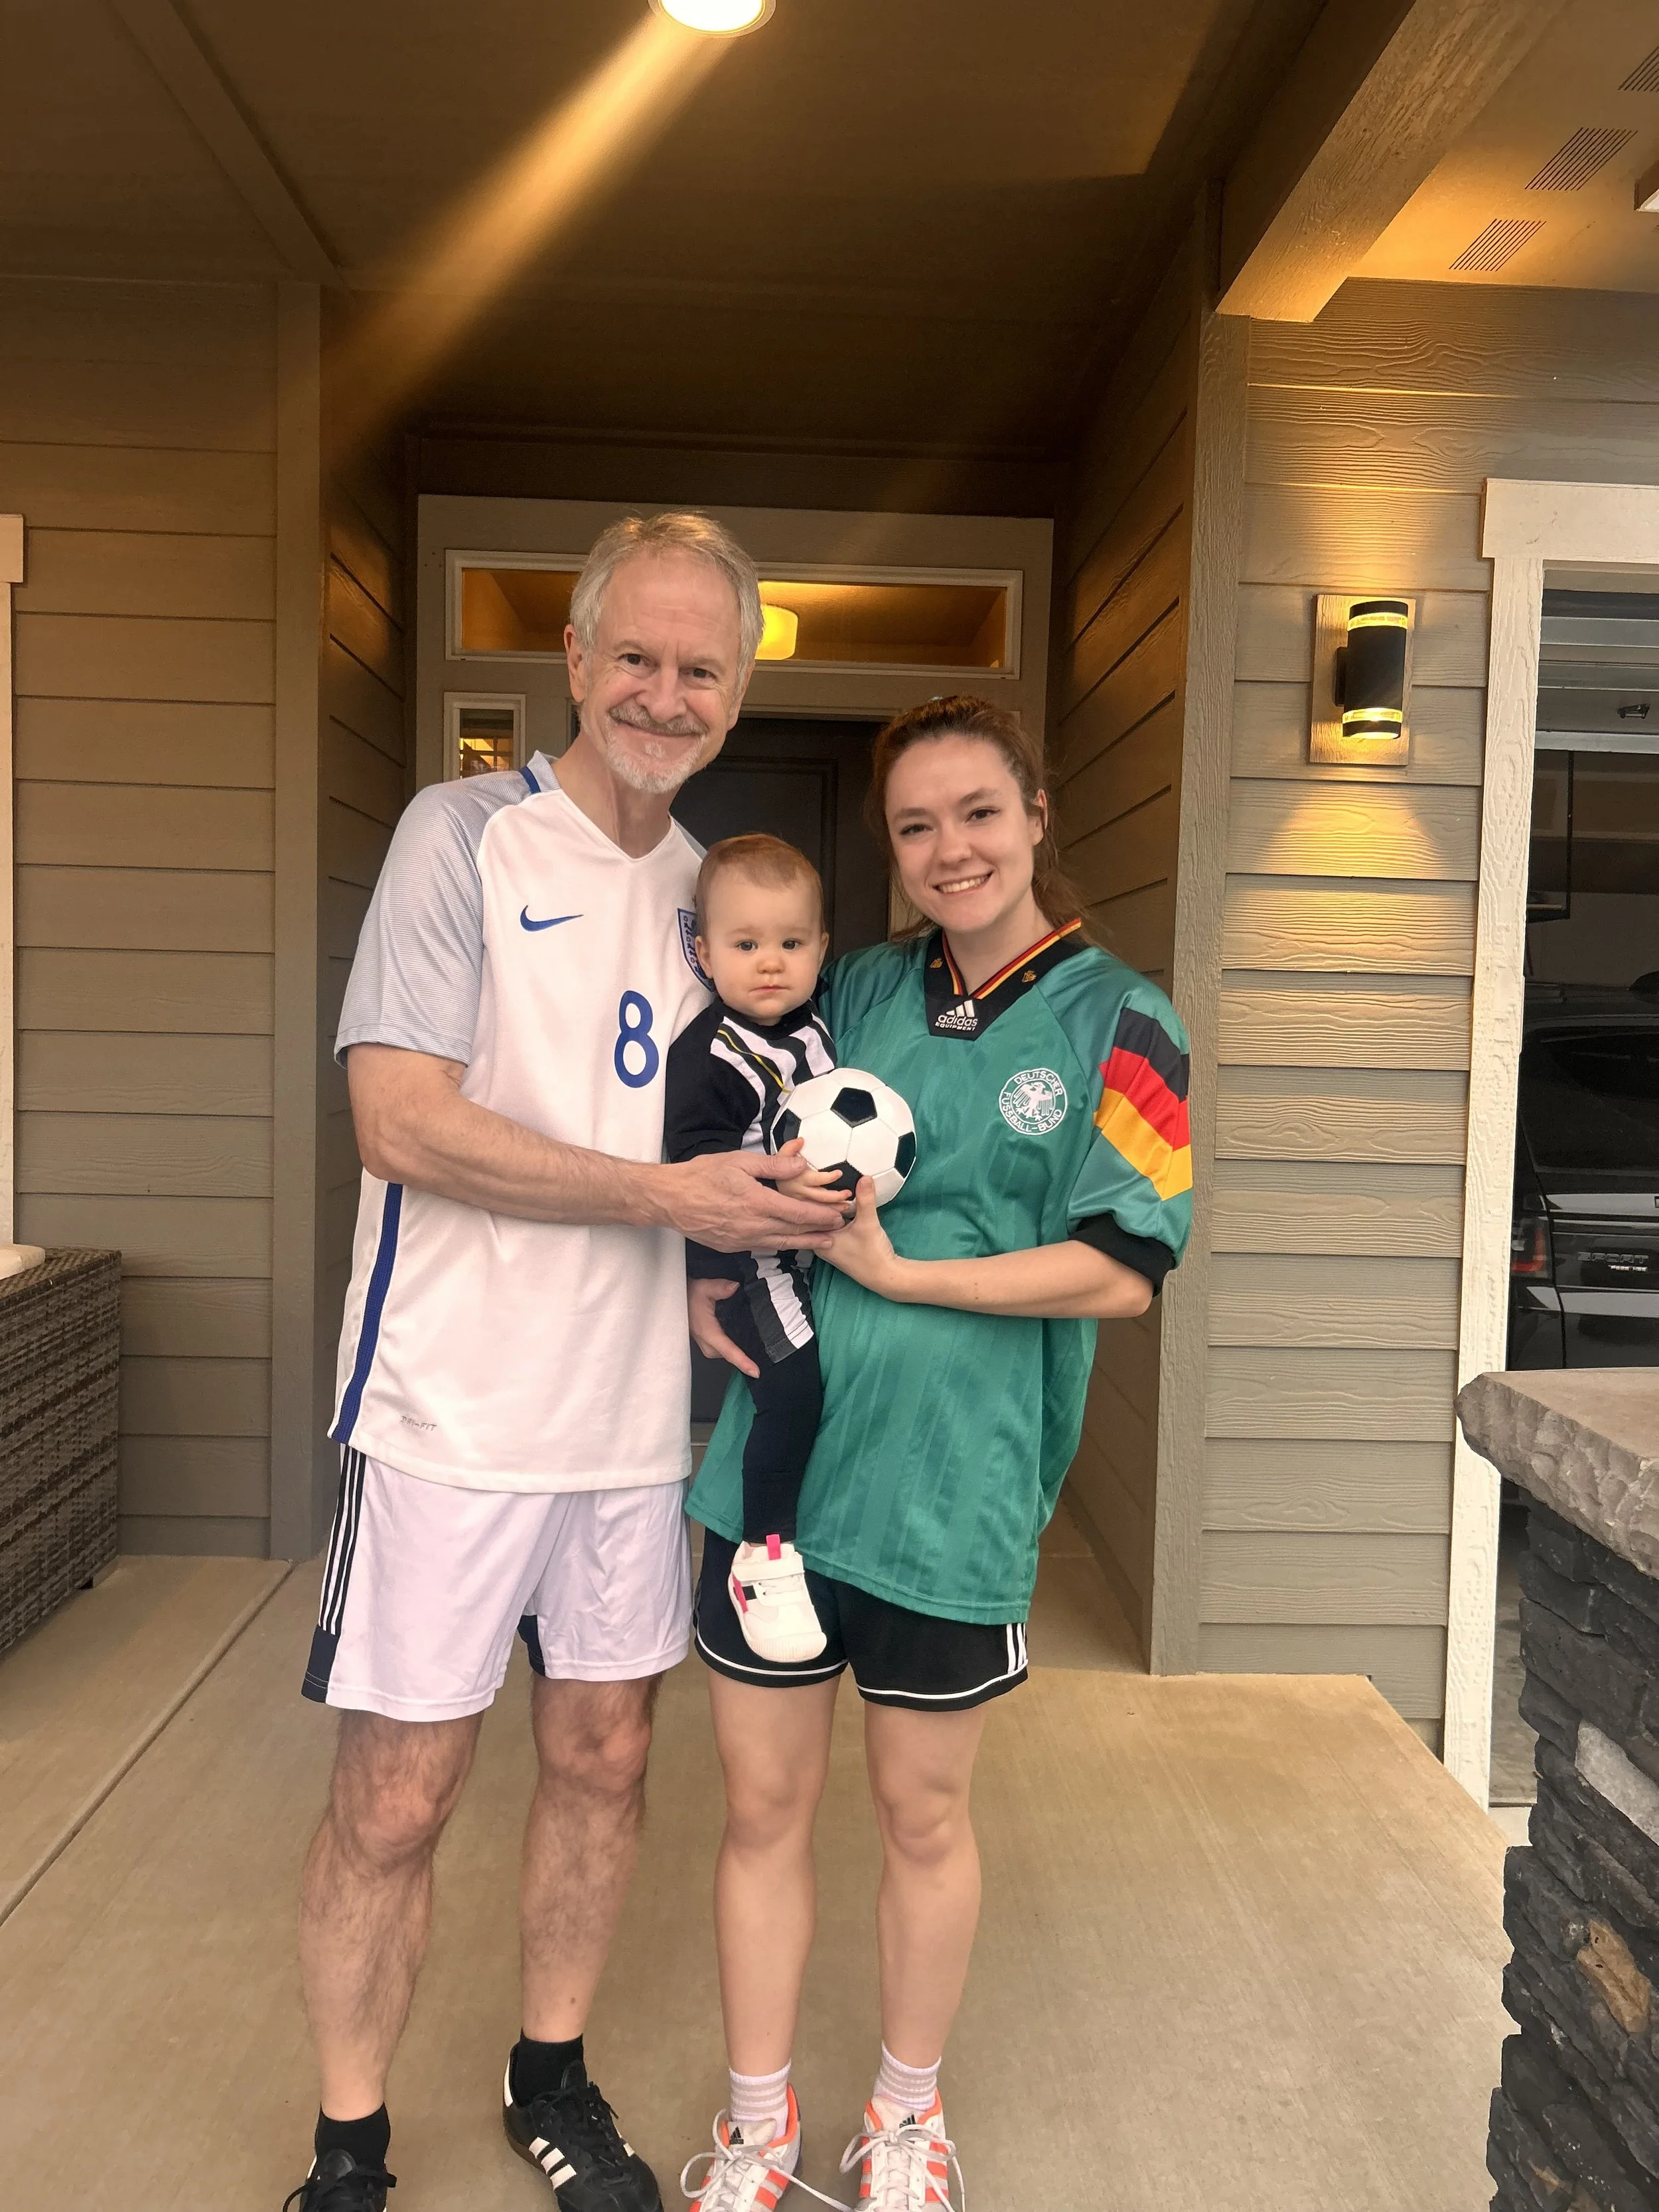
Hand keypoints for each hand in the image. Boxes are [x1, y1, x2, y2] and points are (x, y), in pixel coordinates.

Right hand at [663, 1140, 845, 1252]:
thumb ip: (773, 1165)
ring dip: (804, 1243)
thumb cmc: (703, 1175)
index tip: (838, 1215)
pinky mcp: (732, 1247)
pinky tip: (789, 1243)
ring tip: (823, 1243)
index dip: (821, 1216)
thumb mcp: (739, 1161)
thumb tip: (802, 1164)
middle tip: (839, 1231)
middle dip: (819, 1231)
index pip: (798, 1213)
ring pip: (781, 1244)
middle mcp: (753, 1226)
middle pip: (794, 1232)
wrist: (671, 1199)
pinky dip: (780, 1245)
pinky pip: (762, 1247)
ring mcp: (742, 1239)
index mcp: (758, 1202)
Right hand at [688, 1278, 758, 1376]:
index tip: (755, 1372)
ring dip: (742, 1349)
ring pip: (729, 1354)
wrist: (678, 1301)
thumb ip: (720, 1287)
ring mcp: (708, 1348)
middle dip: (748, 1355)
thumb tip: (734, 1287)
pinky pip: (726, 1351)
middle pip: (732, 1355)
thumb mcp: (704, 1287)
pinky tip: (744, 1338)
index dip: (742, 1362)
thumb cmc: (690, 1295)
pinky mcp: (710, 1347)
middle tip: (766, 1347)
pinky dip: (735, 1347)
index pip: (728, 1350)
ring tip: (757, 1340)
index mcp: (708, 1332)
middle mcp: (708, 1345)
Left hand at [819, 1177, 906, 1296]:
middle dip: (816, 1199)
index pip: (806, 1214)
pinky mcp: (838, 1245)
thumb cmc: (872, 1254)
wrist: (884, 1276)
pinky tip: (839, 1205)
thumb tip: (864, 1177)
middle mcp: (819, 1243)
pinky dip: (832, 1215)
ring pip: (821, 1221)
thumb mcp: (868, 1223)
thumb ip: (865, 1200)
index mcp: (818, 1239)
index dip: (808, 1196)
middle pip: (812, 1217)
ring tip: (826, 1186)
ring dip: (825, 1207)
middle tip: (817, 1178)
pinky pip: (830, 1225)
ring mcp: (828, 1245)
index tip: (811, 1178)